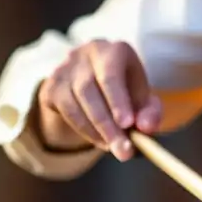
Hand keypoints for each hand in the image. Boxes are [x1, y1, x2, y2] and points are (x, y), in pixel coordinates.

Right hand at [36, 40, 162, 159]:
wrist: (100, 88)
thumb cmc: (129, 93)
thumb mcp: (145, 101)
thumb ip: (150, 113)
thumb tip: (146, 127)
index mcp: (114, 50)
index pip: (111, 74)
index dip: (118, 100)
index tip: (127, 125)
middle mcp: (86, 54)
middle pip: (89, 89)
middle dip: (107, 124)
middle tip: (123, 150)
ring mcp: (65, 69)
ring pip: (73, 102)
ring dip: (95, 130)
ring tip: (114, 148)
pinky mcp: (51, 86)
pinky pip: (64, 112)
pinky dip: (84, 130)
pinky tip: (100, 140)